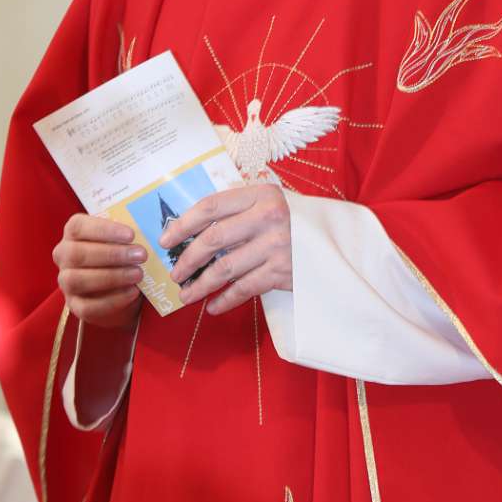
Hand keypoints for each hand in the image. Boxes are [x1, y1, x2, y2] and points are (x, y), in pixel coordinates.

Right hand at [53, 215, 144, 328]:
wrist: (121, 289)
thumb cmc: (121, 256)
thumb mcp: (124, 242)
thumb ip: (128, 237)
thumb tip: (149, 234)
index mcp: (73, 234)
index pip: (78, 227)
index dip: (104, 230)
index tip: (131, 235)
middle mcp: (64, 256)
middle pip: (77, 254)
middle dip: (111, 254)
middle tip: (140, 255)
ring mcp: (66, 282)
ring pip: (77, 280)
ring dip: (111, 277)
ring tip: (138, 274)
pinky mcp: (75, 305)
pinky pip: (88, 306)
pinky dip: (113, 300)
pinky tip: (133, 292)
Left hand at [159, 183, 291, 314]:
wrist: (335, 243)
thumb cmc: (292, 221)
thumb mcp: (269, 203)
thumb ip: (238, 207)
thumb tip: (189, 225)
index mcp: (261, 195)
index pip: (211, 206)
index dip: (183, 224)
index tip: (166, 239)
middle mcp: (268, 218)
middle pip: (213, 239)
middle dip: (187, 259)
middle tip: (174, 273)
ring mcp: (276, 246)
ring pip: (224, 269)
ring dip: (200, 285)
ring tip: (186, 295)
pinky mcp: (283, 273)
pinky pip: (244, 289)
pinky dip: (225, 300)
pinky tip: (212, 307)